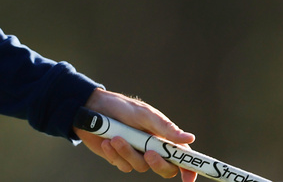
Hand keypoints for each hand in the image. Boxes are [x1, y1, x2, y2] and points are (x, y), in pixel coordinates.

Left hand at [76, 88, 197, 181]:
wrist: (92, 108)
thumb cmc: (121, 107)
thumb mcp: (144, 114)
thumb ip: (166, 128)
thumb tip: (190, 138)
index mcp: (163, 136)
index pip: (181, 155)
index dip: (188, 167)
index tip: (188, 178)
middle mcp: (152, 147)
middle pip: (165, 168)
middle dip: (158, 164)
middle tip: (148, 153)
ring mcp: (136, 154)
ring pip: (140, 167)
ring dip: (128, 153)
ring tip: (116, 137)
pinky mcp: (120, 158)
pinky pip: (123, 165)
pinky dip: (114, 154)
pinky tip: (106, 142)